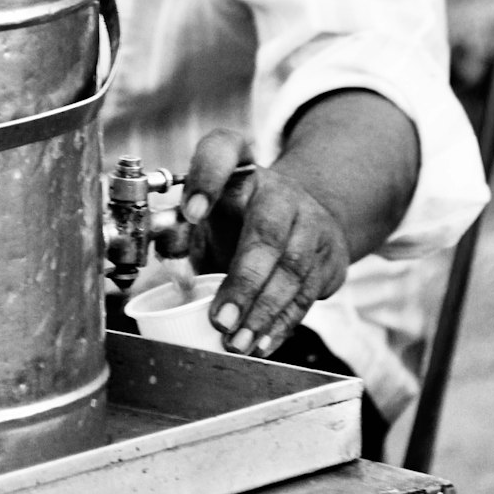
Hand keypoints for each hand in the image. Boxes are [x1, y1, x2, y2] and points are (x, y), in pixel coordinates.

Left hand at [174, 128, 350, 356]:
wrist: (301, 219)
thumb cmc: (237, 220)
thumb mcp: (206, 216)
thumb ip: (180, 232)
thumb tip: (165, 252)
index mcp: (238, 170)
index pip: (223, 150)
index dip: (207, 176)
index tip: (190, 212)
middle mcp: (277, 190)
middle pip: (266, 230)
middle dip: (243, 280)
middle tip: (219, 319)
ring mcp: (309, 221)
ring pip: (292, 268)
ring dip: (263, 312)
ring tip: (236, 341)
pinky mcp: (329, 256)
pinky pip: (308, 293)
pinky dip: (283, 323)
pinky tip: (261, 344)